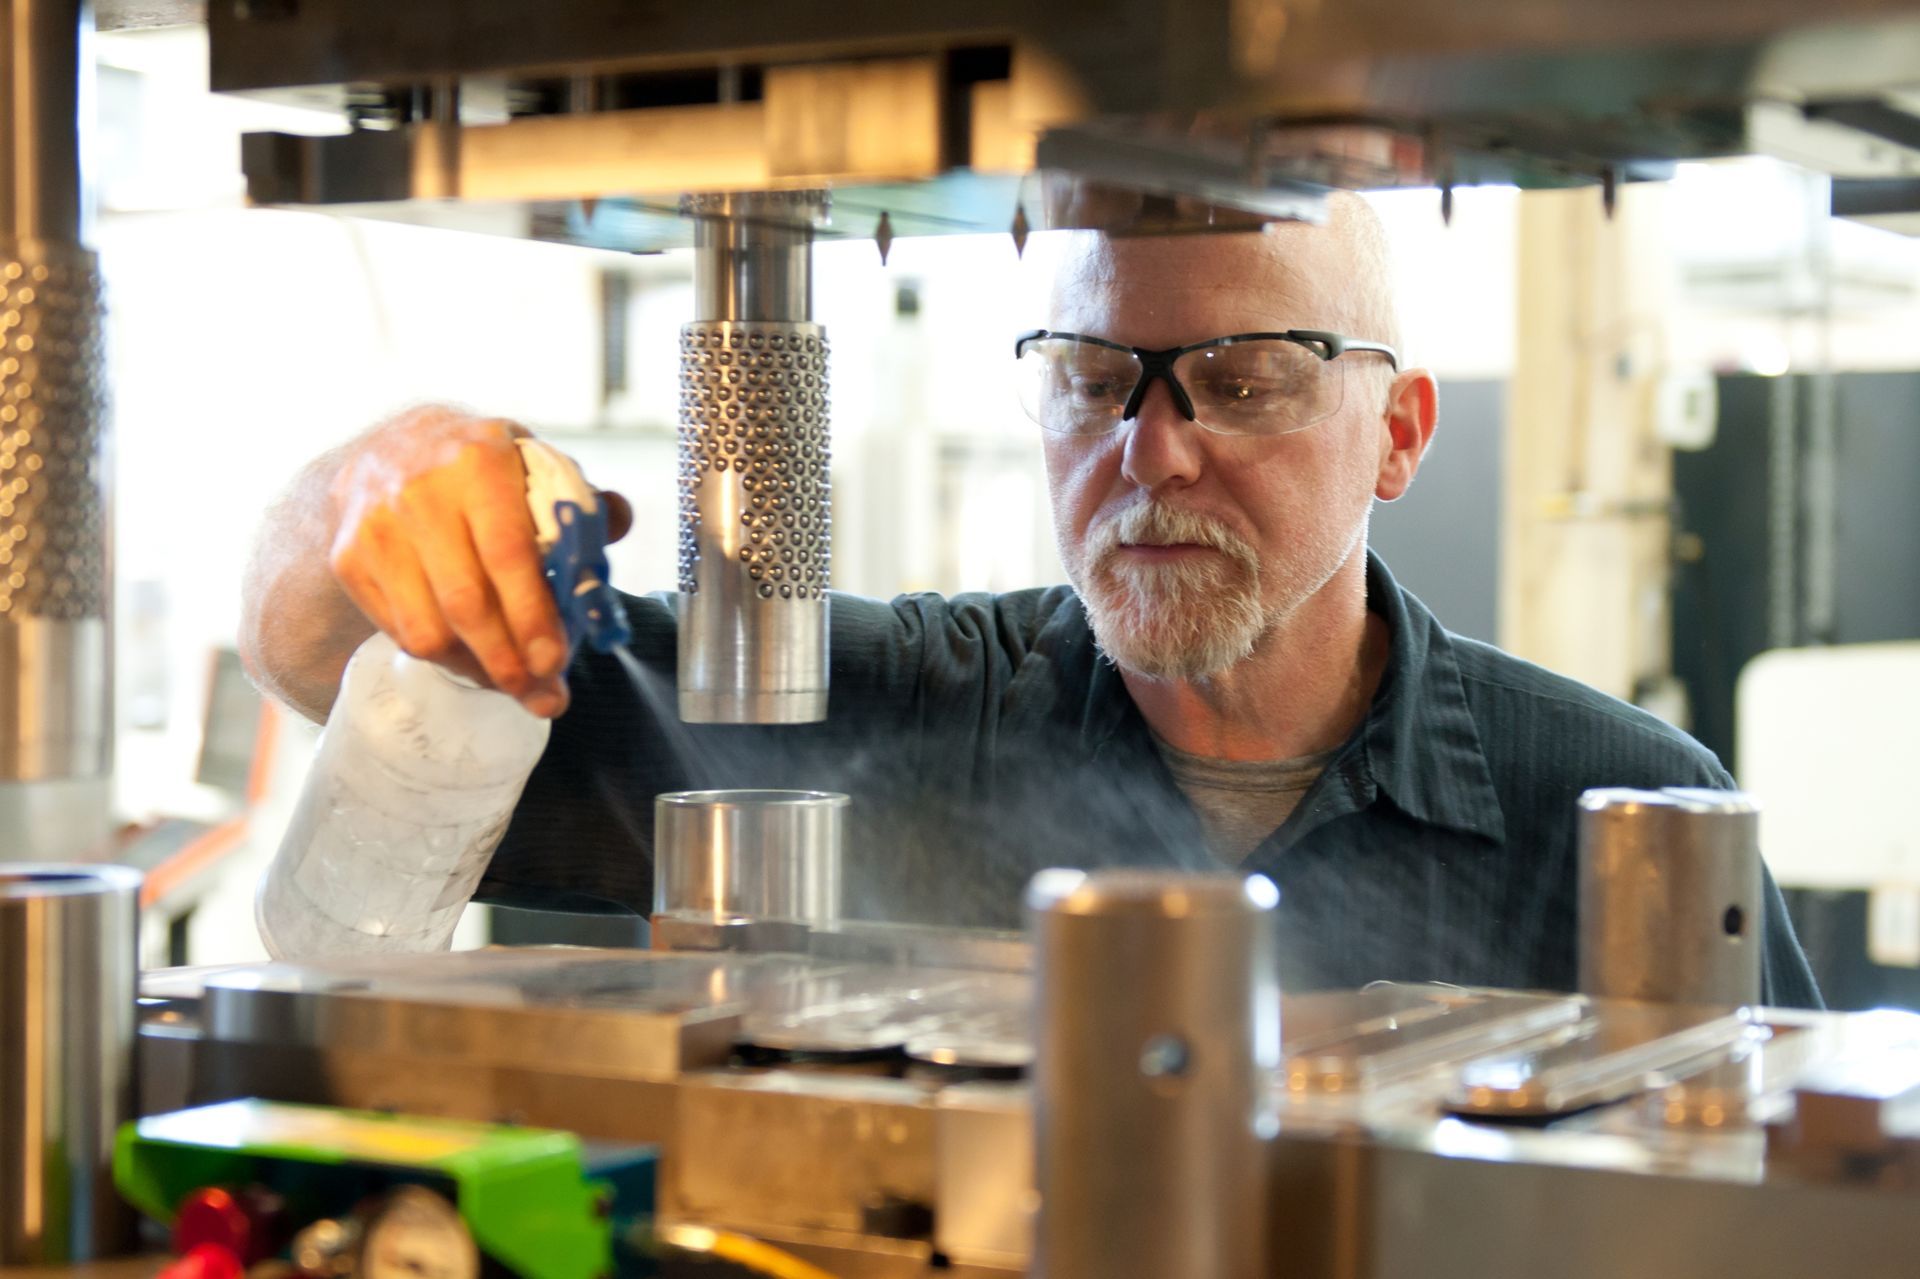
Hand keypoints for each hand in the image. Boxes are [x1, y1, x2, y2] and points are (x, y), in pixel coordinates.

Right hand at [325, 407, 631, 715]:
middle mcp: (418, 492)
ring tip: (512, 681)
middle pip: (465, 603)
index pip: (507, 553)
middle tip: (543, 695)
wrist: (386, 450)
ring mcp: (375, 528)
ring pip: (427, 629)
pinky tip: (472, 658)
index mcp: (477, 461)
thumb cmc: (479, 469)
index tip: (554, 661)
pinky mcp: (348, 560)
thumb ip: (579, 500)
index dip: (532, 616)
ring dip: (476, 669)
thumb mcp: (531, 465)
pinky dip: (443, 656)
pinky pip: (400, 631)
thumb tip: (618, 521)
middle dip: (508, 662)